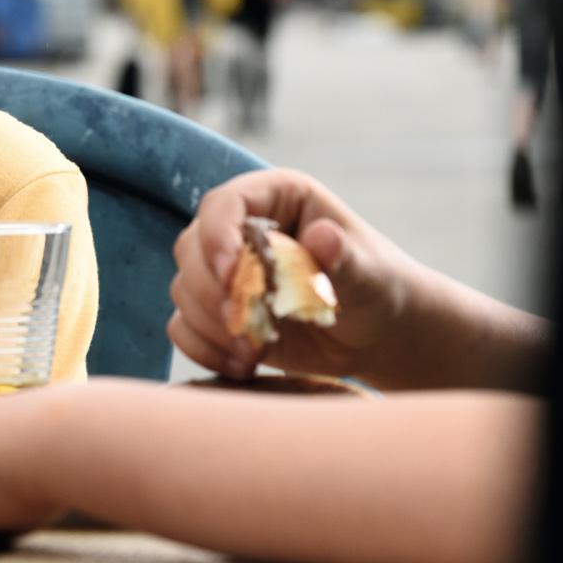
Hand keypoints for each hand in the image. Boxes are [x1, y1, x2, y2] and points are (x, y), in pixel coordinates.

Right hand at [168, 168, 425, 384]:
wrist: (378, 334)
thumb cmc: (380, 290)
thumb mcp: (369, 274)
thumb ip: (344, 257)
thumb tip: (323, 236)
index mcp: (277, 197)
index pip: (223, 204)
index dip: (217, 235)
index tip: (231, 274)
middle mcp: (241, 227)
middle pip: (192, 247)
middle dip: (211, 290)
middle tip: (244, 323)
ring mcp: (224, 270)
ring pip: (184, 289)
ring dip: (211, 325)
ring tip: (254, 351)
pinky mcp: (217, 310)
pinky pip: (182, 326)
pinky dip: (204, 349)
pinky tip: (243, 365)